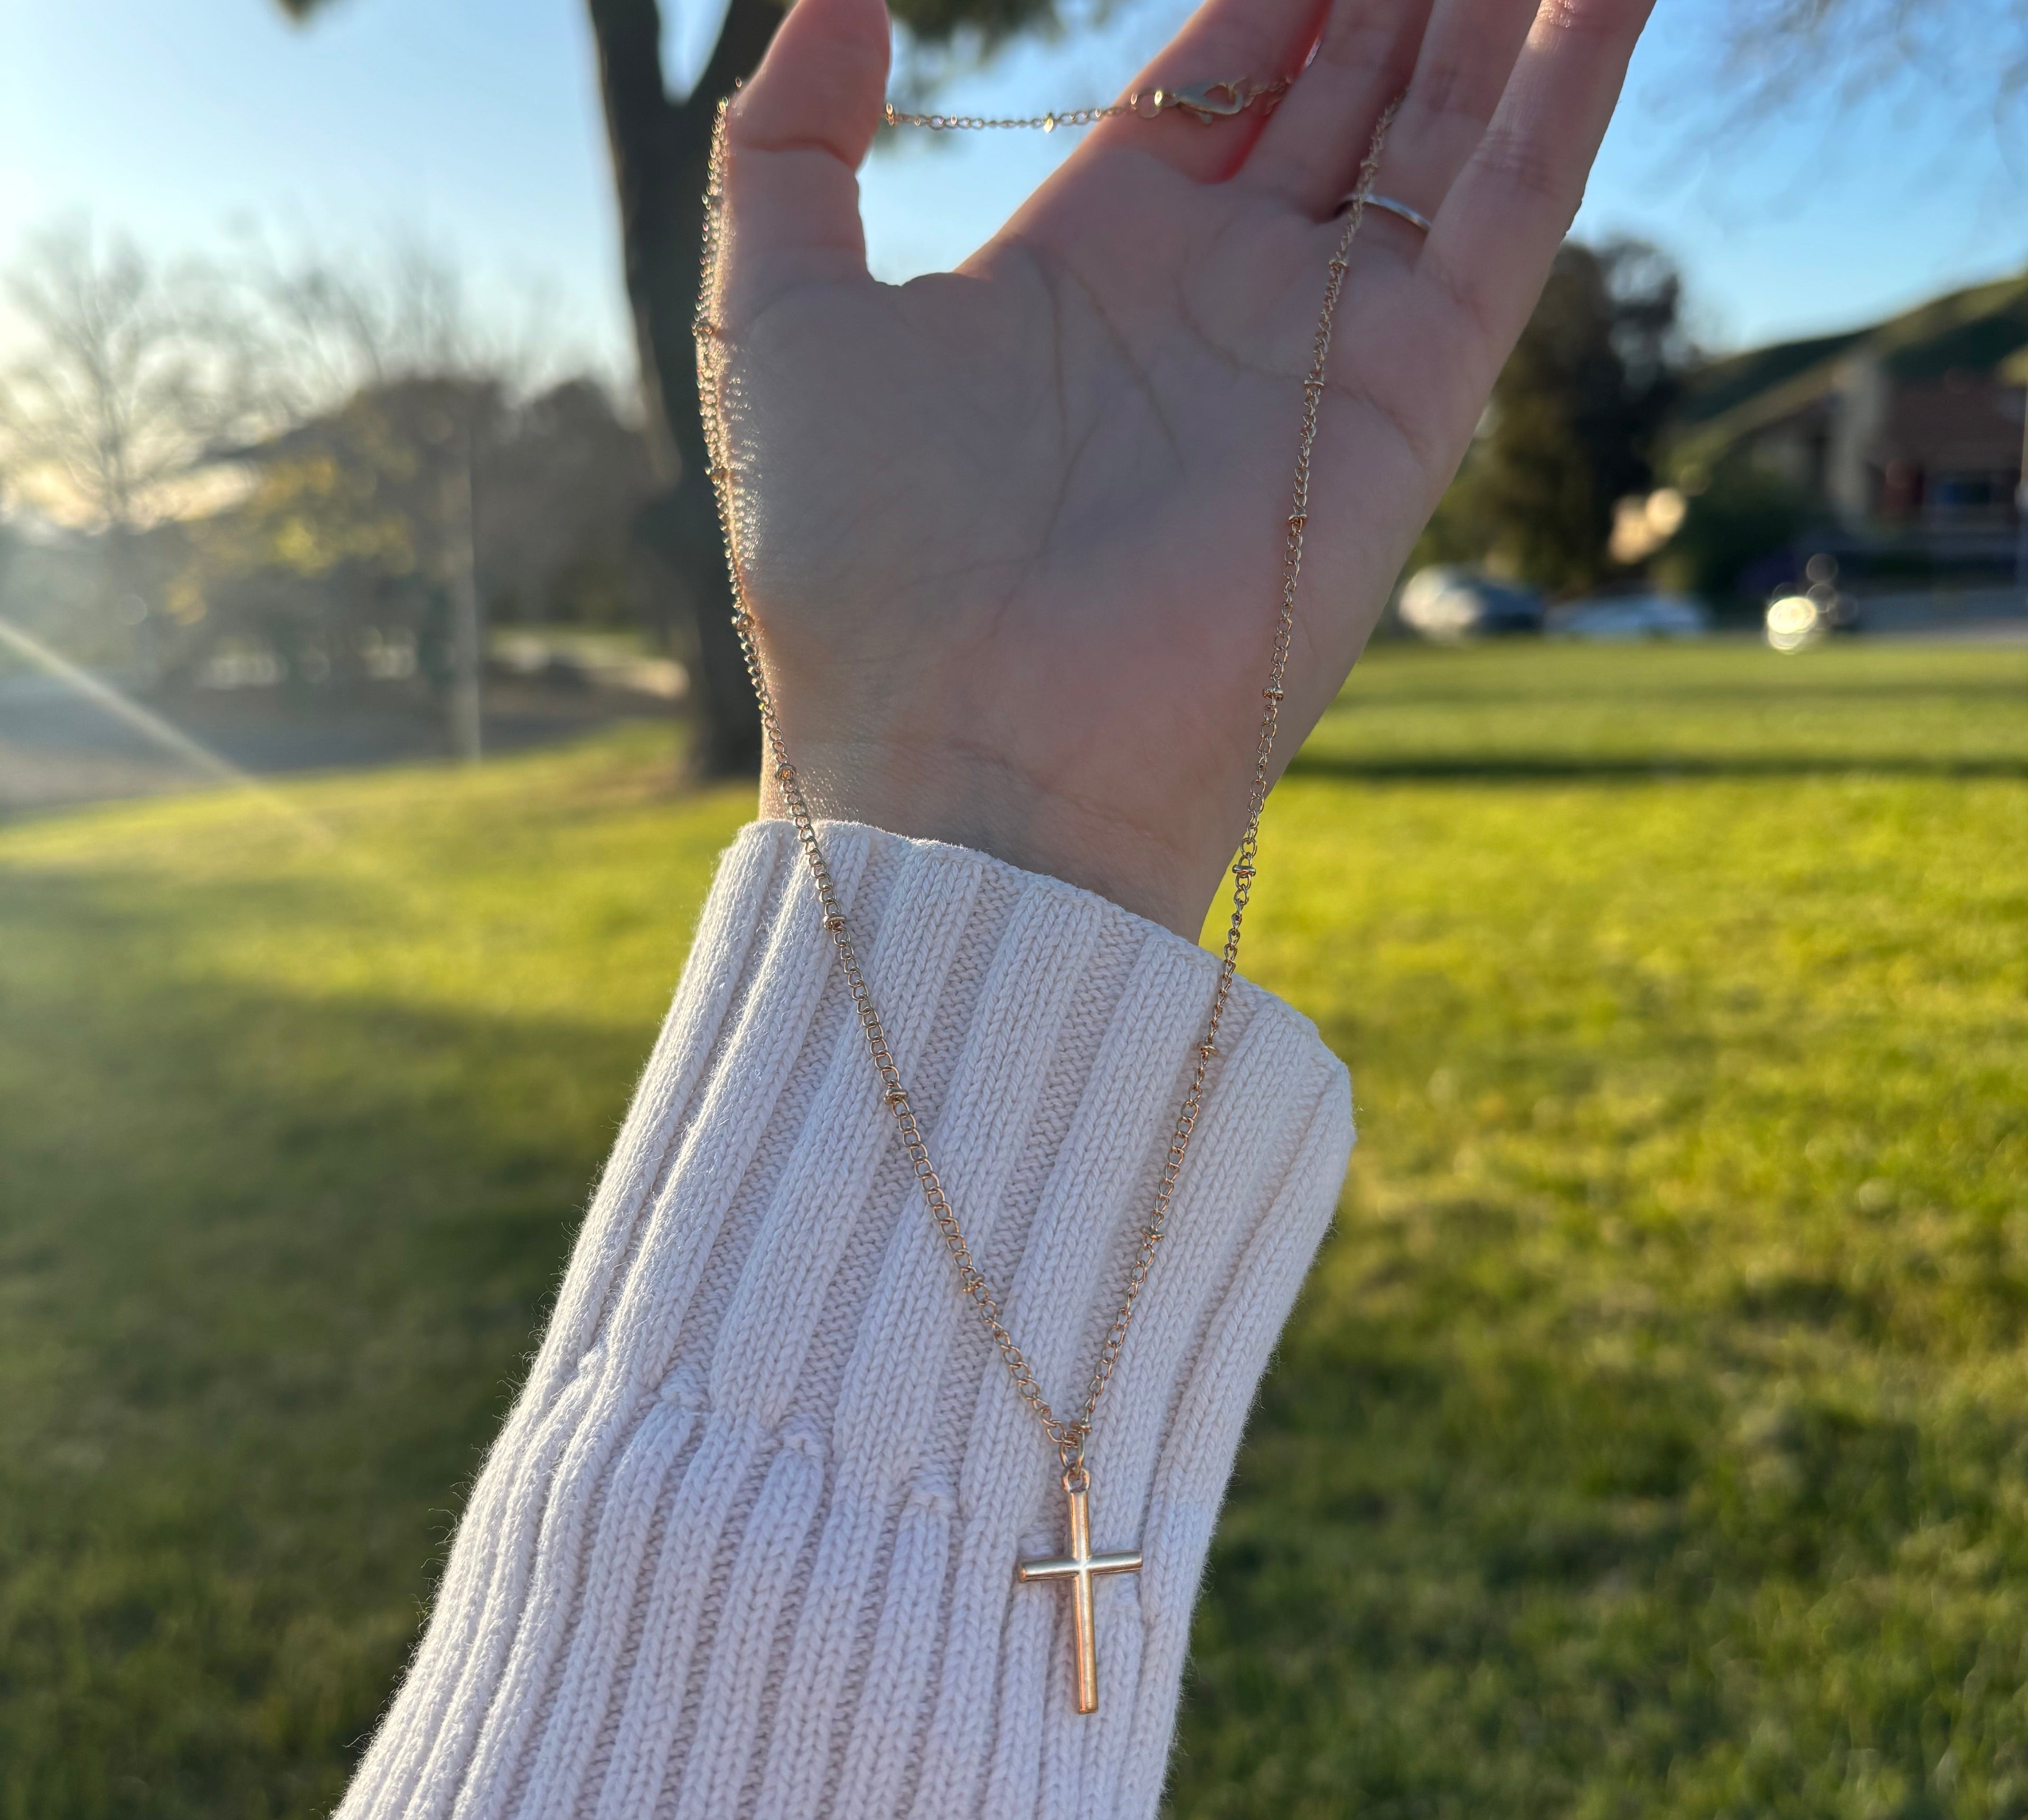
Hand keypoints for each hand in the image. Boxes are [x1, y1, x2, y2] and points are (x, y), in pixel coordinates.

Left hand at [712, 0, 1653, 936]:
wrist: (958, 756)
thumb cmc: (854, 567)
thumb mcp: (779, 319)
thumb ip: (792, 146)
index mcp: (1093, 259)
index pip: (1222, 71)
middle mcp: (1221, 296)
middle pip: (1348, 86)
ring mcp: (1321, 350)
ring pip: (1445, 130)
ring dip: (1499, 12)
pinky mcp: (1404, 406)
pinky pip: (1509, 217)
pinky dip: (1568, 93)